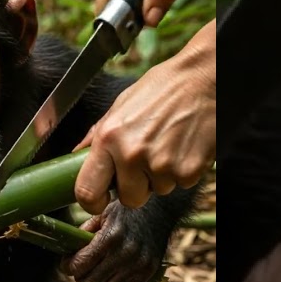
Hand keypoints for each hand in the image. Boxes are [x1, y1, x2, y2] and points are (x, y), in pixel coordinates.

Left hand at [61, 201, 166, 281]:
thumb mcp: (102, 214)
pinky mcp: (148, 273)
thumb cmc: (126, 211)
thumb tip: (68, 252)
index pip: (79, 265)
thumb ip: (85, 233)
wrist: (160, 210)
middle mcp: (124, 254)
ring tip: (96, 275)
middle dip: (80, 278)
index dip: (67, 266)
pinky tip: (112, 277)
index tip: (67, 263)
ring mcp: (138, 266)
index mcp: (110, 237)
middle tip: (81, 270)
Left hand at [74, 21, 215, 214]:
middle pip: (128, 199)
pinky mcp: (188, 171)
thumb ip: (98, 134)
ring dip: (162, 175)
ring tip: (169, 143)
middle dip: (136, 187)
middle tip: (145, 161)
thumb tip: (76, 155)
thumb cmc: (163, 88)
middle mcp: (132, 154)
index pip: (87, 191)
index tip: (100, 200)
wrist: (204, 79)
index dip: (93, 202)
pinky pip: (180, 183)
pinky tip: (184, 145)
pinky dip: (183, 170)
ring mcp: (162, 165)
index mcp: (109, 137)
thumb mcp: (122, 105)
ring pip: (157, 190)